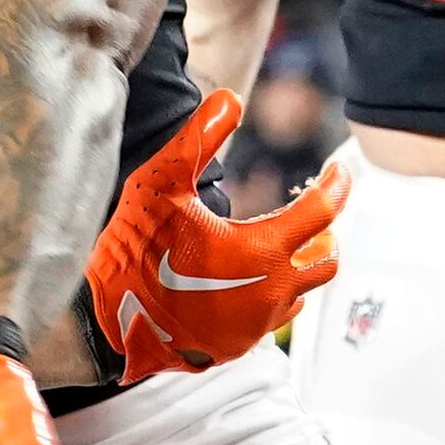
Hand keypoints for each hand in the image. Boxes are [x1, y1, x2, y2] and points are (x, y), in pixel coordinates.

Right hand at [86, 93, 345, 383]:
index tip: (340, 170)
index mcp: (261, 250)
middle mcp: (269, 293)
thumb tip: (228, 98)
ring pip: (301, 294)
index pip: (321, 212)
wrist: (105, 324)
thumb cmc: (132, 251)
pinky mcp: (237, 346)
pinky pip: (272, 319)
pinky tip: (249, 280)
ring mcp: (255, 326)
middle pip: (326, 260)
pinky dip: (272, 295)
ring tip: (279, 244)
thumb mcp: (160, 183)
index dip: (336, 185)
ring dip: (298, 266)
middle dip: (326, 233)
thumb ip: (199, 138)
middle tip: (312, 210)